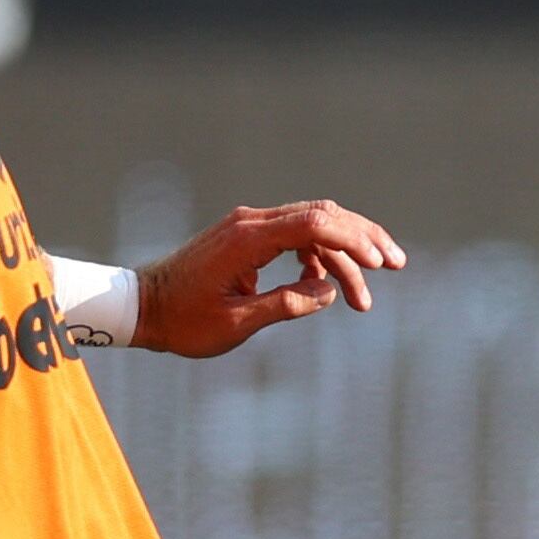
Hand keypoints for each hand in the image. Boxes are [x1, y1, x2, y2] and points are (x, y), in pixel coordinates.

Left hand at [131, 200, 404, 360]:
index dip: (354, 239)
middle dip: (363, 238)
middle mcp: (251, 223)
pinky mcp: (248, 238)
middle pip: (323, 214)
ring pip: (313, 226)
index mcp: (247, 239)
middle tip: (397, 264)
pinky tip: (329, 287)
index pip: (314, 223)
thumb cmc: (183, 320)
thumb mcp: (236, 324)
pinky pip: (296, 237)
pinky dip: (320, 257)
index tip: (381, 264)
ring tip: (364, 302)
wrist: (142, 307)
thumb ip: (286, 305)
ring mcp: (249, 227)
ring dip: (344, 256)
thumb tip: (328, 290)